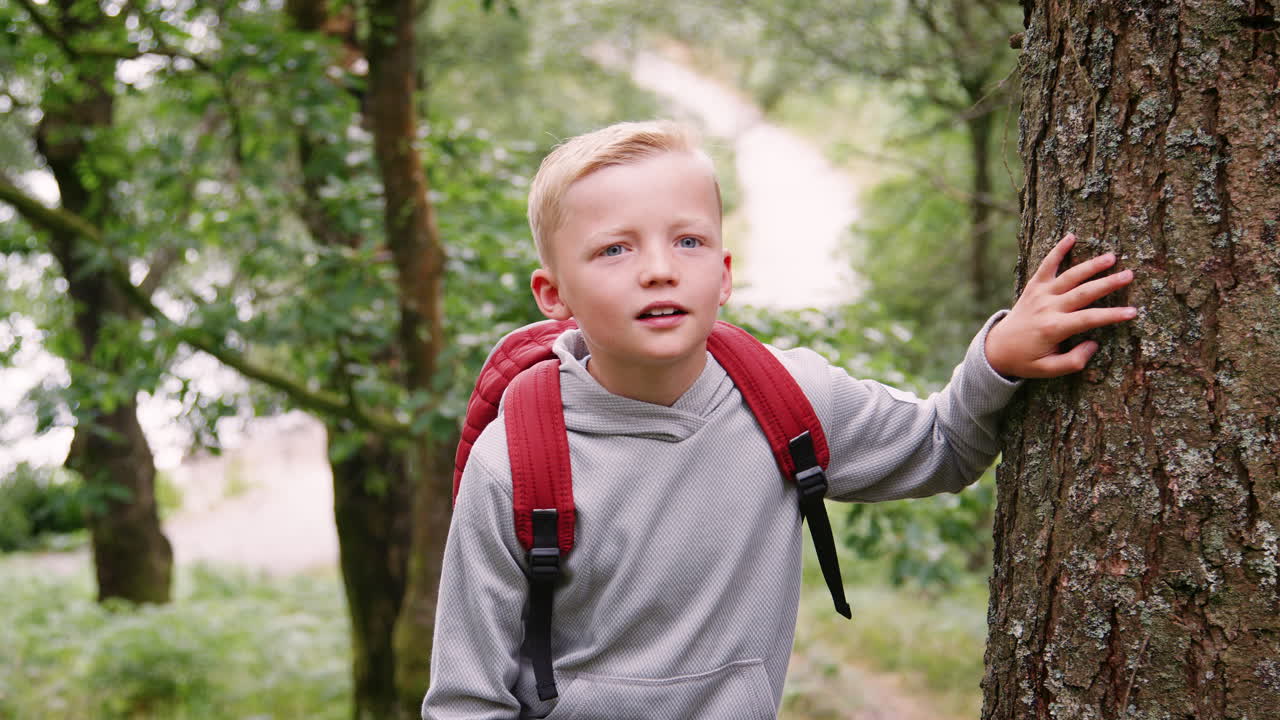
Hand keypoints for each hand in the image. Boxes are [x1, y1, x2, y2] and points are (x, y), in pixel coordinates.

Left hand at [985, 232, 1137, 378]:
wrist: (996, 348)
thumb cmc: (1026, 360)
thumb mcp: (1048, 370)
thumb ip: (1072, 361)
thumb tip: (1093, 344)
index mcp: (1053, 328)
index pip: (1088, 319)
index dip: (1112, 315)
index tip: (1133, 312)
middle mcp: (1047, 307)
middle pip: (1083, 292)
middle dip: (1108, 283)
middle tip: (1130, 274)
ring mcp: (1040, 294)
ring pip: (1069, 276)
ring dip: (1091, 266)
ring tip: (1112, 256)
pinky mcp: (1033, 287)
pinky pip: (1046, 266)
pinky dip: (1057, 251)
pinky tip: (1071, 236)